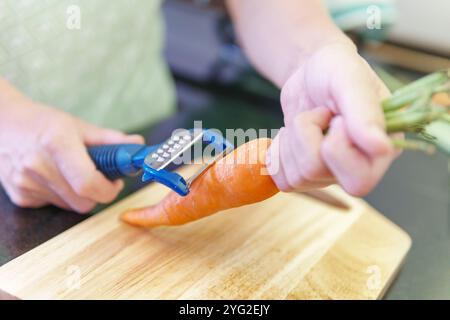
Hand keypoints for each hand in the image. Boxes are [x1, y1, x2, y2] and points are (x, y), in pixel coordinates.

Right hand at [0, 97, 143, 212]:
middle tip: (98, 177)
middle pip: (83, 202)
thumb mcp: (78, 126)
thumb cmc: (43, 123)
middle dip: (97, 193)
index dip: (109, 189)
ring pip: (70, 206)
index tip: (115, 182)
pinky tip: (53, 177)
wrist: (1, 124)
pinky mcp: (20, 197)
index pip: (89, 184)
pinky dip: (61, 195)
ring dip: (79, 195)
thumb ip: (111, 140)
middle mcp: (38, 167)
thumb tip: (138, 145)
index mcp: (57, 144)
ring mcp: (26, 184)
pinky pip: (54, 205)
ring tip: (71, 172)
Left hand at [267, 42, 396, 195]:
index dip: (337, 149)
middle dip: (305, 140)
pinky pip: (282, 179)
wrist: (309, 73)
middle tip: (317, 115)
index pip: (359, 180)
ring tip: (308, 118)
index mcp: (384, 149)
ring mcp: (331, 175)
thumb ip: (365, 111)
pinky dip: (279, 152)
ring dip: (292, 139)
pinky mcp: (305, 176)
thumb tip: (381, 148)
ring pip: (297, 176)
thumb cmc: (335, 69)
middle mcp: (360, 167)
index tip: (335, 118)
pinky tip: (293, 134)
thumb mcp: (350, 79)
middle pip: (318, 175)